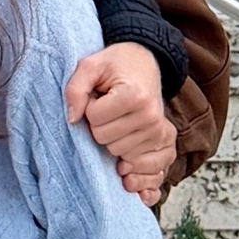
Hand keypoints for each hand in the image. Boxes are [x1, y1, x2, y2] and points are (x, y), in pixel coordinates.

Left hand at [66, 41, 175, 201]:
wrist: (144, 64)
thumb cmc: (114, 65)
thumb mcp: (89, 66)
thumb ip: (75, 89)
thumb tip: (72, 119)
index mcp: (134, 96)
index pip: (94, 119)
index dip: (89, 109)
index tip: (97, 97)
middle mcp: (152, 118)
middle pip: (106, 140)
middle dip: (99, 128)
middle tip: (108, 111)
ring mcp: (161, 134)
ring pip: (121, 156)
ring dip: (113, 144)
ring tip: (119, 124)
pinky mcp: (167, 147)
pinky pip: (151, 174)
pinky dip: (137, 174)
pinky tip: (127, 171)